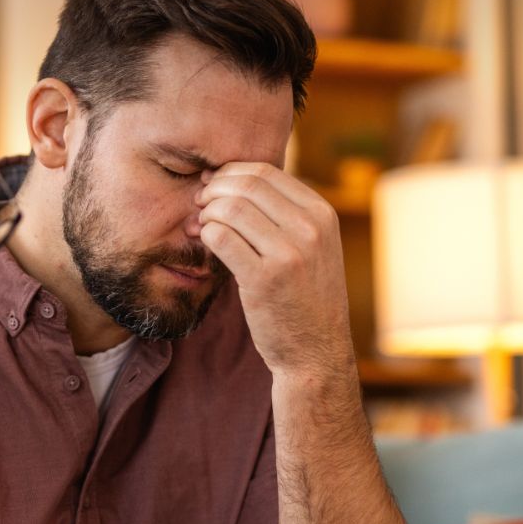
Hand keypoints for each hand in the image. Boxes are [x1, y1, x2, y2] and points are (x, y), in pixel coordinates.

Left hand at [197, 162, 356, 378]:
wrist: (316, 352)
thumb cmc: (305, 297)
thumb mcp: (314, 247)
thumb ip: (285, 214)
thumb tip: (232, 179)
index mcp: (322, 214)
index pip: (266, 172)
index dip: (230, 173)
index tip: (213, 186)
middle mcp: (310, 229)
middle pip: (246, 185)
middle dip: (214, 189)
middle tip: (199, 204)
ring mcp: (289, 254)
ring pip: (230, 208)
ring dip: (206, 213)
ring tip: (200, 227)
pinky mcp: (264, 279)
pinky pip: (220, 237)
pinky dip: (206, 235)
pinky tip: (205, 244)